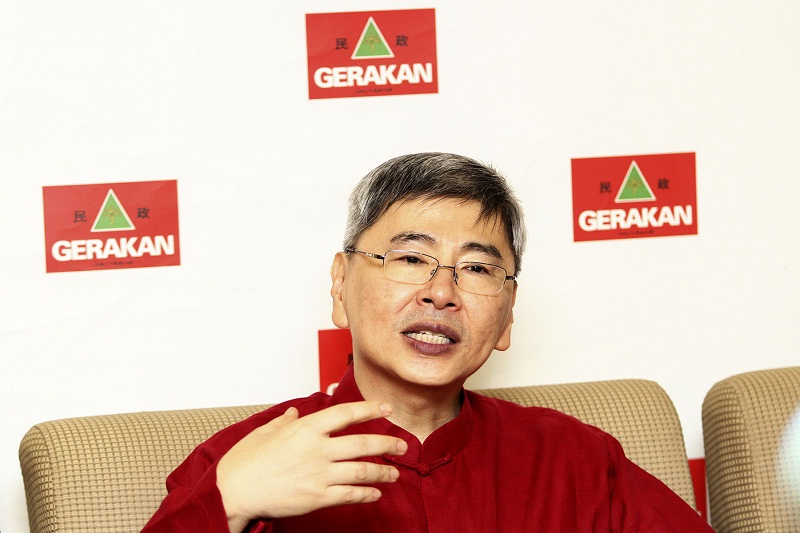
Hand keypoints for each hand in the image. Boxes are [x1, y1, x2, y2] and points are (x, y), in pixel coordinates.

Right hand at [217, 401, 407, 531]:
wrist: (233, 492)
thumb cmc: (245, 461)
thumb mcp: (265, 431)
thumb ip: (285, 421)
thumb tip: (295, 412)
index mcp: (306, 429)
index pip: (346, 414)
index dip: (370, 409)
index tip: (386, 408)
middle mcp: (317, 450)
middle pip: (363, 443)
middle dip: (387, 444)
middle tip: (402, 445)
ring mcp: (318, 475)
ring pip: (362, 471)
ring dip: (383, 471)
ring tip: (394, 472)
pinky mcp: (317, 498)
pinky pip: (350, 495)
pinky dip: (366, 493)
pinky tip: (375, 492)